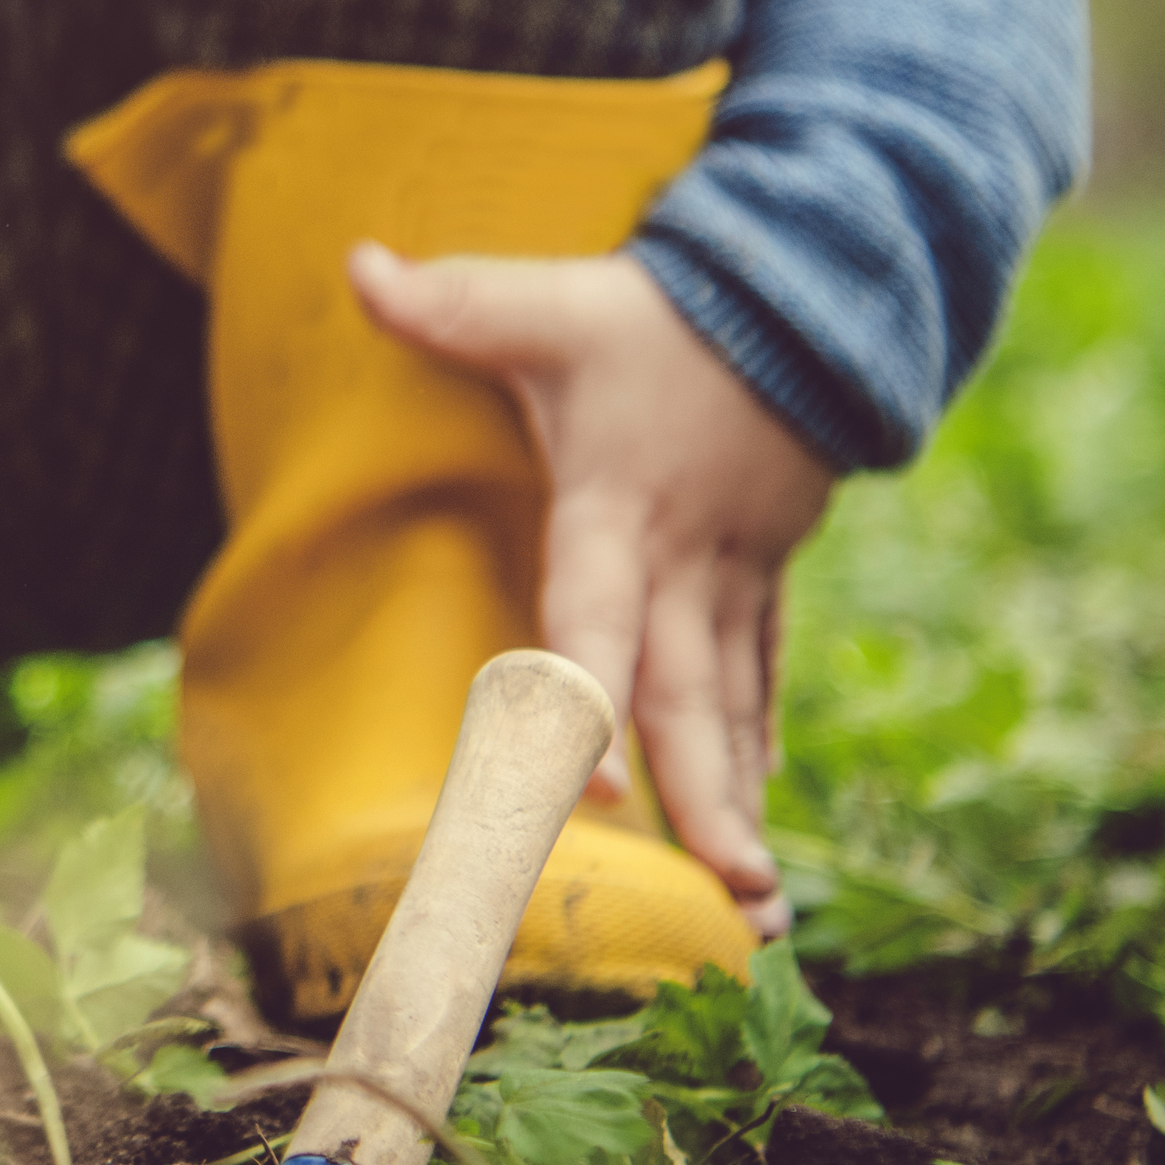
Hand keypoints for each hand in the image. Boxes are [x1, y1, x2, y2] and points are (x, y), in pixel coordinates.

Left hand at [348, 244, 830, 937]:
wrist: (807, 295)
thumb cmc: (659, 315)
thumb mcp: (553, 303)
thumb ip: (453, 302)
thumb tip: (357, 262)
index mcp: (621, 506)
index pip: (600, 612)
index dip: (591, 697)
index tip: (594, 787)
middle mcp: (684, 558)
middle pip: (689, 693)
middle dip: (706, 798)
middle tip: (728, 894)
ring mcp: (735, 572)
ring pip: (736, 703)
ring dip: (742, 798)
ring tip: (756, 903)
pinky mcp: (764, 572)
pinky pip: (761, 672)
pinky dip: (756, 741)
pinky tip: (753, 812)